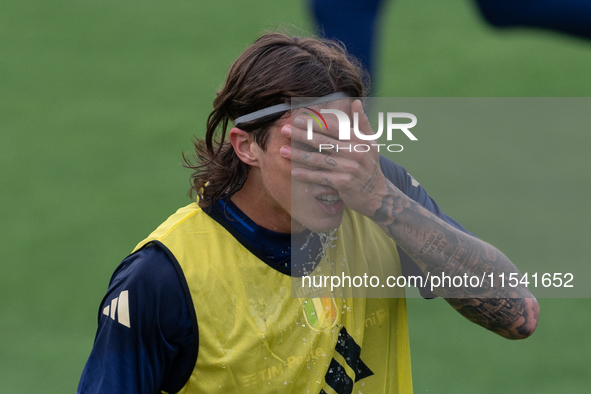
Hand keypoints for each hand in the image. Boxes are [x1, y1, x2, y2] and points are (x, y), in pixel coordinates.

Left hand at [280, 99, 387, 217]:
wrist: (377, 194)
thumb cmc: (370, 164)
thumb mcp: (370, 142)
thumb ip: (362, 122)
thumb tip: (356, 102)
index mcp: (358, 139)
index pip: (332, 127)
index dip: (314, 122)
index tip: (297, 119)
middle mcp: (354, 152)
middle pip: (322, 141)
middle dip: (301, 135)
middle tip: (284, 130)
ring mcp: (349, 168)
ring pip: (318, 159)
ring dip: (298, 155)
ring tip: (282, 151)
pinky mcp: (343, 183)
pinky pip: (320, 176)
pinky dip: (306, 174)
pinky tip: (293, 171)